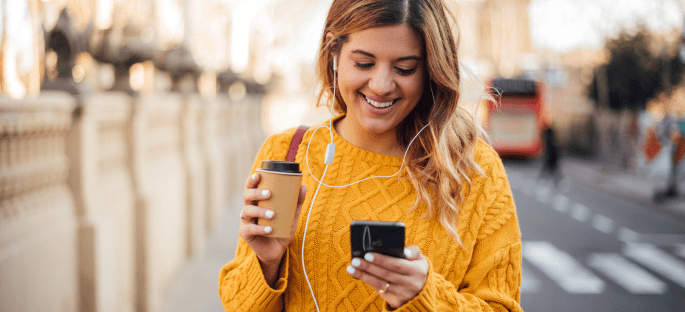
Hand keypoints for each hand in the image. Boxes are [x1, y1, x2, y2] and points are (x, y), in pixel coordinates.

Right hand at [239, 172, 306, 286]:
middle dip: (256, 193)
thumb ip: (296, 203)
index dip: (252, 180)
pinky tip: (269, 229)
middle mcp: (249, 209)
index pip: (251, 188)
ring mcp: (246, 221)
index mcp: (257, 202)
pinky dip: (260, 228)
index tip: (259, 175)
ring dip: (260, 211)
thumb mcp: (291, 216)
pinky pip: (249, 229)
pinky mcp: (245, 234)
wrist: (277, 251)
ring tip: (272, 215)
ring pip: (247, 211)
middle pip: (247, 196)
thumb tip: (303, 187)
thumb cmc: (281, 230)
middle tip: (269, 194)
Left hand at [346, 246, 427, 308]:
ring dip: (363, 275)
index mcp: (417, 271)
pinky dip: (367, 281)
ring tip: (351, 267)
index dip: (381, 260)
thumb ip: (414, 252)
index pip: (396, 264)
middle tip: (355, 260)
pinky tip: (357, 274)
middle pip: (385, 274)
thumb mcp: (420, 260)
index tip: (368, 254)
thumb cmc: (416, 270)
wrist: (423, 291)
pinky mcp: (396, 301)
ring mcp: (403, 294)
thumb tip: (404, 251)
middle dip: (368, 267)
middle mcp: (410, 284)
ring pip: (380, 284)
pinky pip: (379, 290)